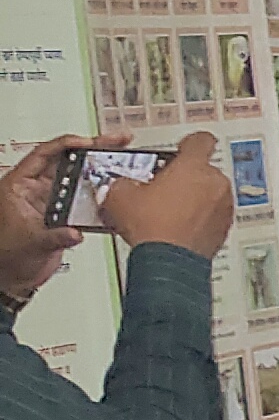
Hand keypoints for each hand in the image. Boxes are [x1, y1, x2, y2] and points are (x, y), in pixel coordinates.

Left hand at [0, 133, 111, 301]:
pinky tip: (121, 189)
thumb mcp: (31, 243)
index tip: (89, 143)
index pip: (43, 154)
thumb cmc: (9, 256)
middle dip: (94, 149)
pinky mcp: (68, 212)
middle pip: (68, 159)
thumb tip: (75, 232)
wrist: (16, 277)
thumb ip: (55, 237)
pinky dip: (104, 193)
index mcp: (20, 185)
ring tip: (125, 158)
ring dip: (103, 168)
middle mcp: (38, 188)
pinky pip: (88, 197)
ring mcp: (54, 199)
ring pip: (81, 175)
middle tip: (117, 142)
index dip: (67, 144)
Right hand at [97, 131, 231, 257]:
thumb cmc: (152, 227)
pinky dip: (201, 217)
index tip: (182, 147)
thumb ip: (122, 181)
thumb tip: (120, 184)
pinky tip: (179, 226)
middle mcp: (215, 182)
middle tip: (165, 188)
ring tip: (170, 210)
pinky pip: (214, 214)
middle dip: (186, 177)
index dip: (189, 142)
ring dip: (195, 197)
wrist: (169, 262)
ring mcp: (224, 205)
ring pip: (211, 192)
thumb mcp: (120, 196)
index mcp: (193, 166)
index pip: (201, 140)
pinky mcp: (225, 227)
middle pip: (203, 169)